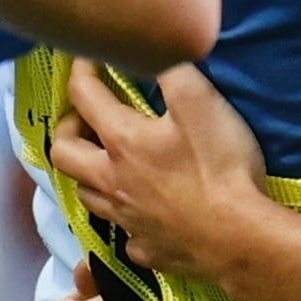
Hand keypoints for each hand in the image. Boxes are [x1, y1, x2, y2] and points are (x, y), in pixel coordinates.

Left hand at [49, 61, 273, 296]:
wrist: (237, 239)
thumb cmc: (219, 167)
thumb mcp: (200, 102)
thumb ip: (172, 69)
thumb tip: (152, 52)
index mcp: (121, 141)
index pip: (83, 95)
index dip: (81, 69)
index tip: (89, 56)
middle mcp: (111, 181)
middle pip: (63, 153)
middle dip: (68, 128)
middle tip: (87, 118)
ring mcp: (126, 220)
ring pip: (87, 195)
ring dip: (89, 174)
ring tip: (108, 162)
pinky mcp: (146, 249)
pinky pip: (124, 233)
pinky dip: (127, 217)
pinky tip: (145, 211)